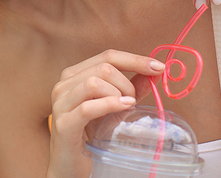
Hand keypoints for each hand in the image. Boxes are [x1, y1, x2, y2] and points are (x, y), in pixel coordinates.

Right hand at [49, 50, 163, 177]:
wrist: (69, 165)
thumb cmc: (90, 134)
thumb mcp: (113, 108)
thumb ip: (131, 89)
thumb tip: (154, 73)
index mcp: (74, 75)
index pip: (107, 56)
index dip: (134, 59)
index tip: (158, 67)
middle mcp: (64, 84)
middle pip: (103, 68)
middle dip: (127, 83)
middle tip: (134, 102)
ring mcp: (61, 103)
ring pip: (94, 83)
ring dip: (118, 94)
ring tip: (126, 108)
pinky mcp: (64, 123)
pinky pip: (88, 107)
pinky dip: (110, 105)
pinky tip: (124, 108)